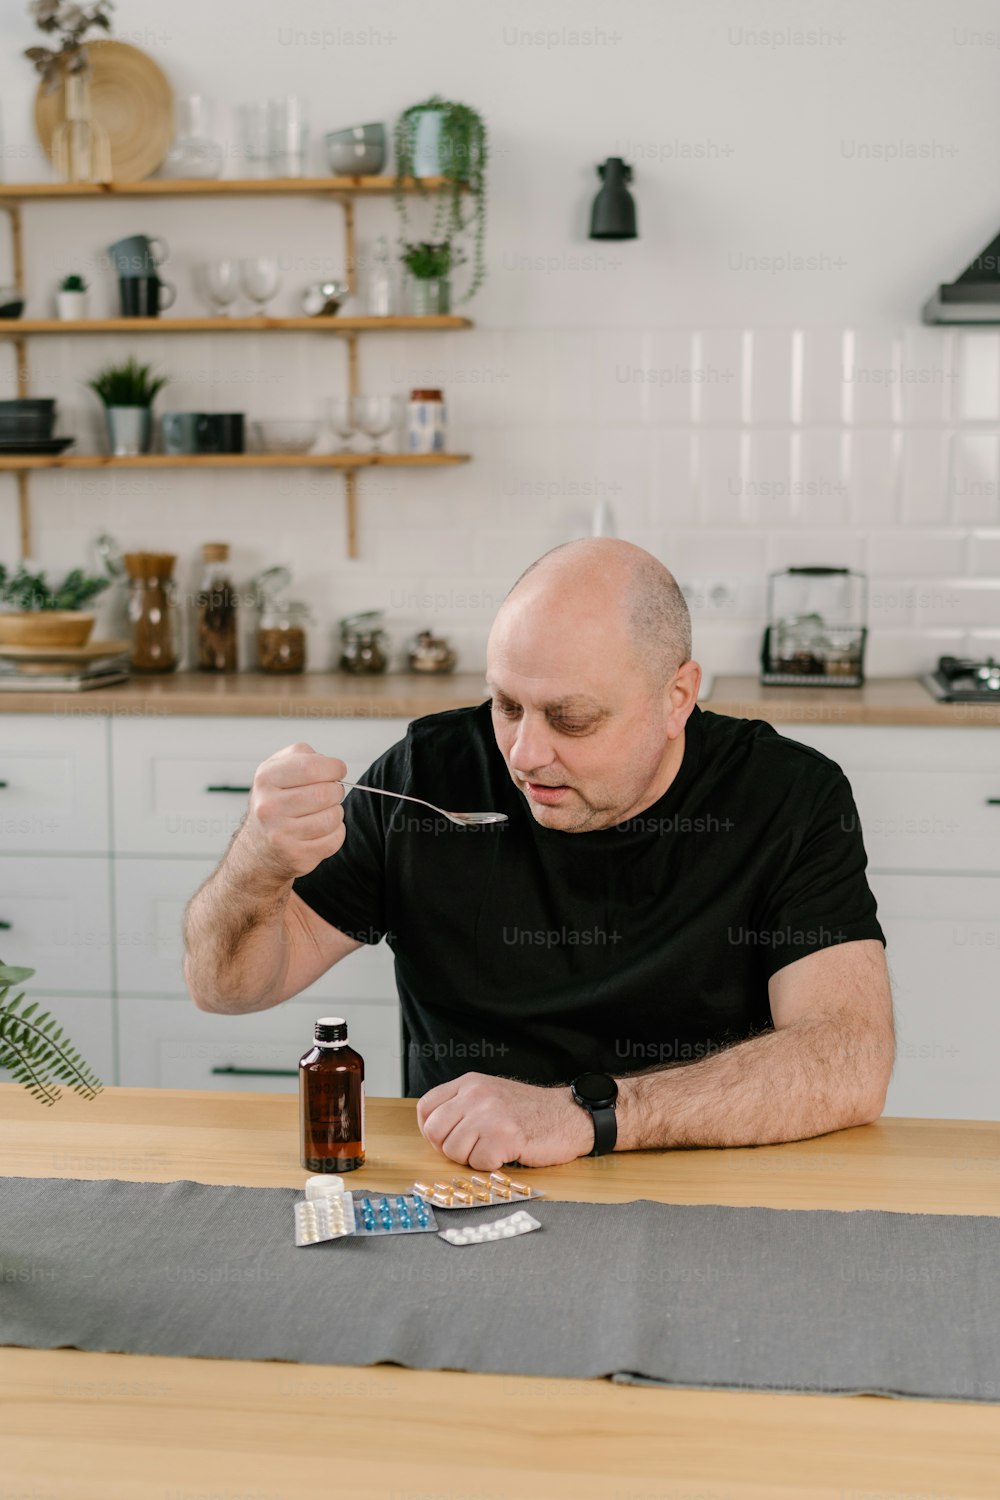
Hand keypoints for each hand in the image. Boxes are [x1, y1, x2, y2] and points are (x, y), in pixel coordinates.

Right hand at [240, 741, 346, 880]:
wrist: (258, 849)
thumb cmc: (274, 803)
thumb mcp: (277, 770)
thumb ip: (302, 755)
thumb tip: (331, 764)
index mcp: (265, 779)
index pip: (311, 767)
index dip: (333, 767)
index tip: (338, 771)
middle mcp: (269, 807)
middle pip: (325, 792)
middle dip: (336, 791)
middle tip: (330, 794)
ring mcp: (281, 834)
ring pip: (333, 817)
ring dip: (336, 812)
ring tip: (323, 812)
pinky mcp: (296, 855)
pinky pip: (334, 839)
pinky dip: (336, 833)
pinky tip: (322, 830)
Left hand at [416, 1072, 594, 1169]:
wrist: (568, 1115)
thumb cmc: (530, 1111)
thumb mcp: (490, 1094)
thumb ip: (462, 1105)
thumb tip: (433, 1129)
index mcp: (469, 1083)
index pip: (426, 1108)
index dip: (431, 1130)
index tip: (447, 1138)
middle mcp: (476, 1094)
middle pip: (434, 1132)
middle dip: (449, 1148)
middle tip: (473, 1148)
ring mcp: (489, 1114)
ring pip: (452, 1151)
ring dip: (471, 1158)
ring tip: (493, 1148)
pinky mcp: (504, 1136)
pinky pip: (478, 1163)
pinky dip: (491, 1165)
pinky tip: (507, 1152)